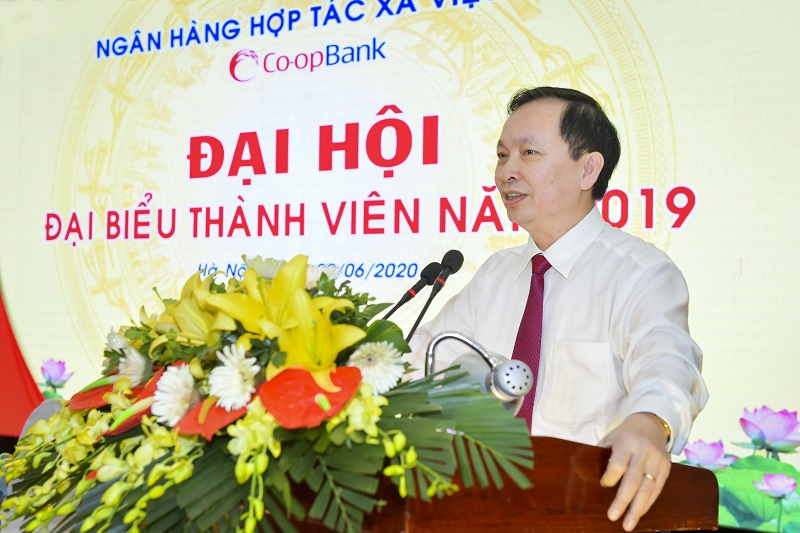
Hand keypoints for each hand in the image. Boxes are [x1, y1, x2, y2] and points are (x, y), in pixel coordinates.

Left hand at [598, 413, 670, 531]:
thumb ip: (601, 455)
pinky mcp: (666, 468)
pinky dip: (647, 503)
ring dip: (637, 509)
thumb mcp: (610, 438)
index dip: (610, 477)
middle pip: (633, 480)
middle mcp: (643, 452)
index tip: (603, 485)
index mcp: (626, 442)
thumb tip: (582, 474)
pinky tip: (639, 513)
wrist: (651, 424)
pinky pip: (657, 490)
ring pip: (648, 488)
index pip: (618, 464)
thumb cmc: (624, 435)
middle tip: (612, 517)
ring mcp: (657, 460)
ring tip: (628, 525)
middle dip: (623, 500)